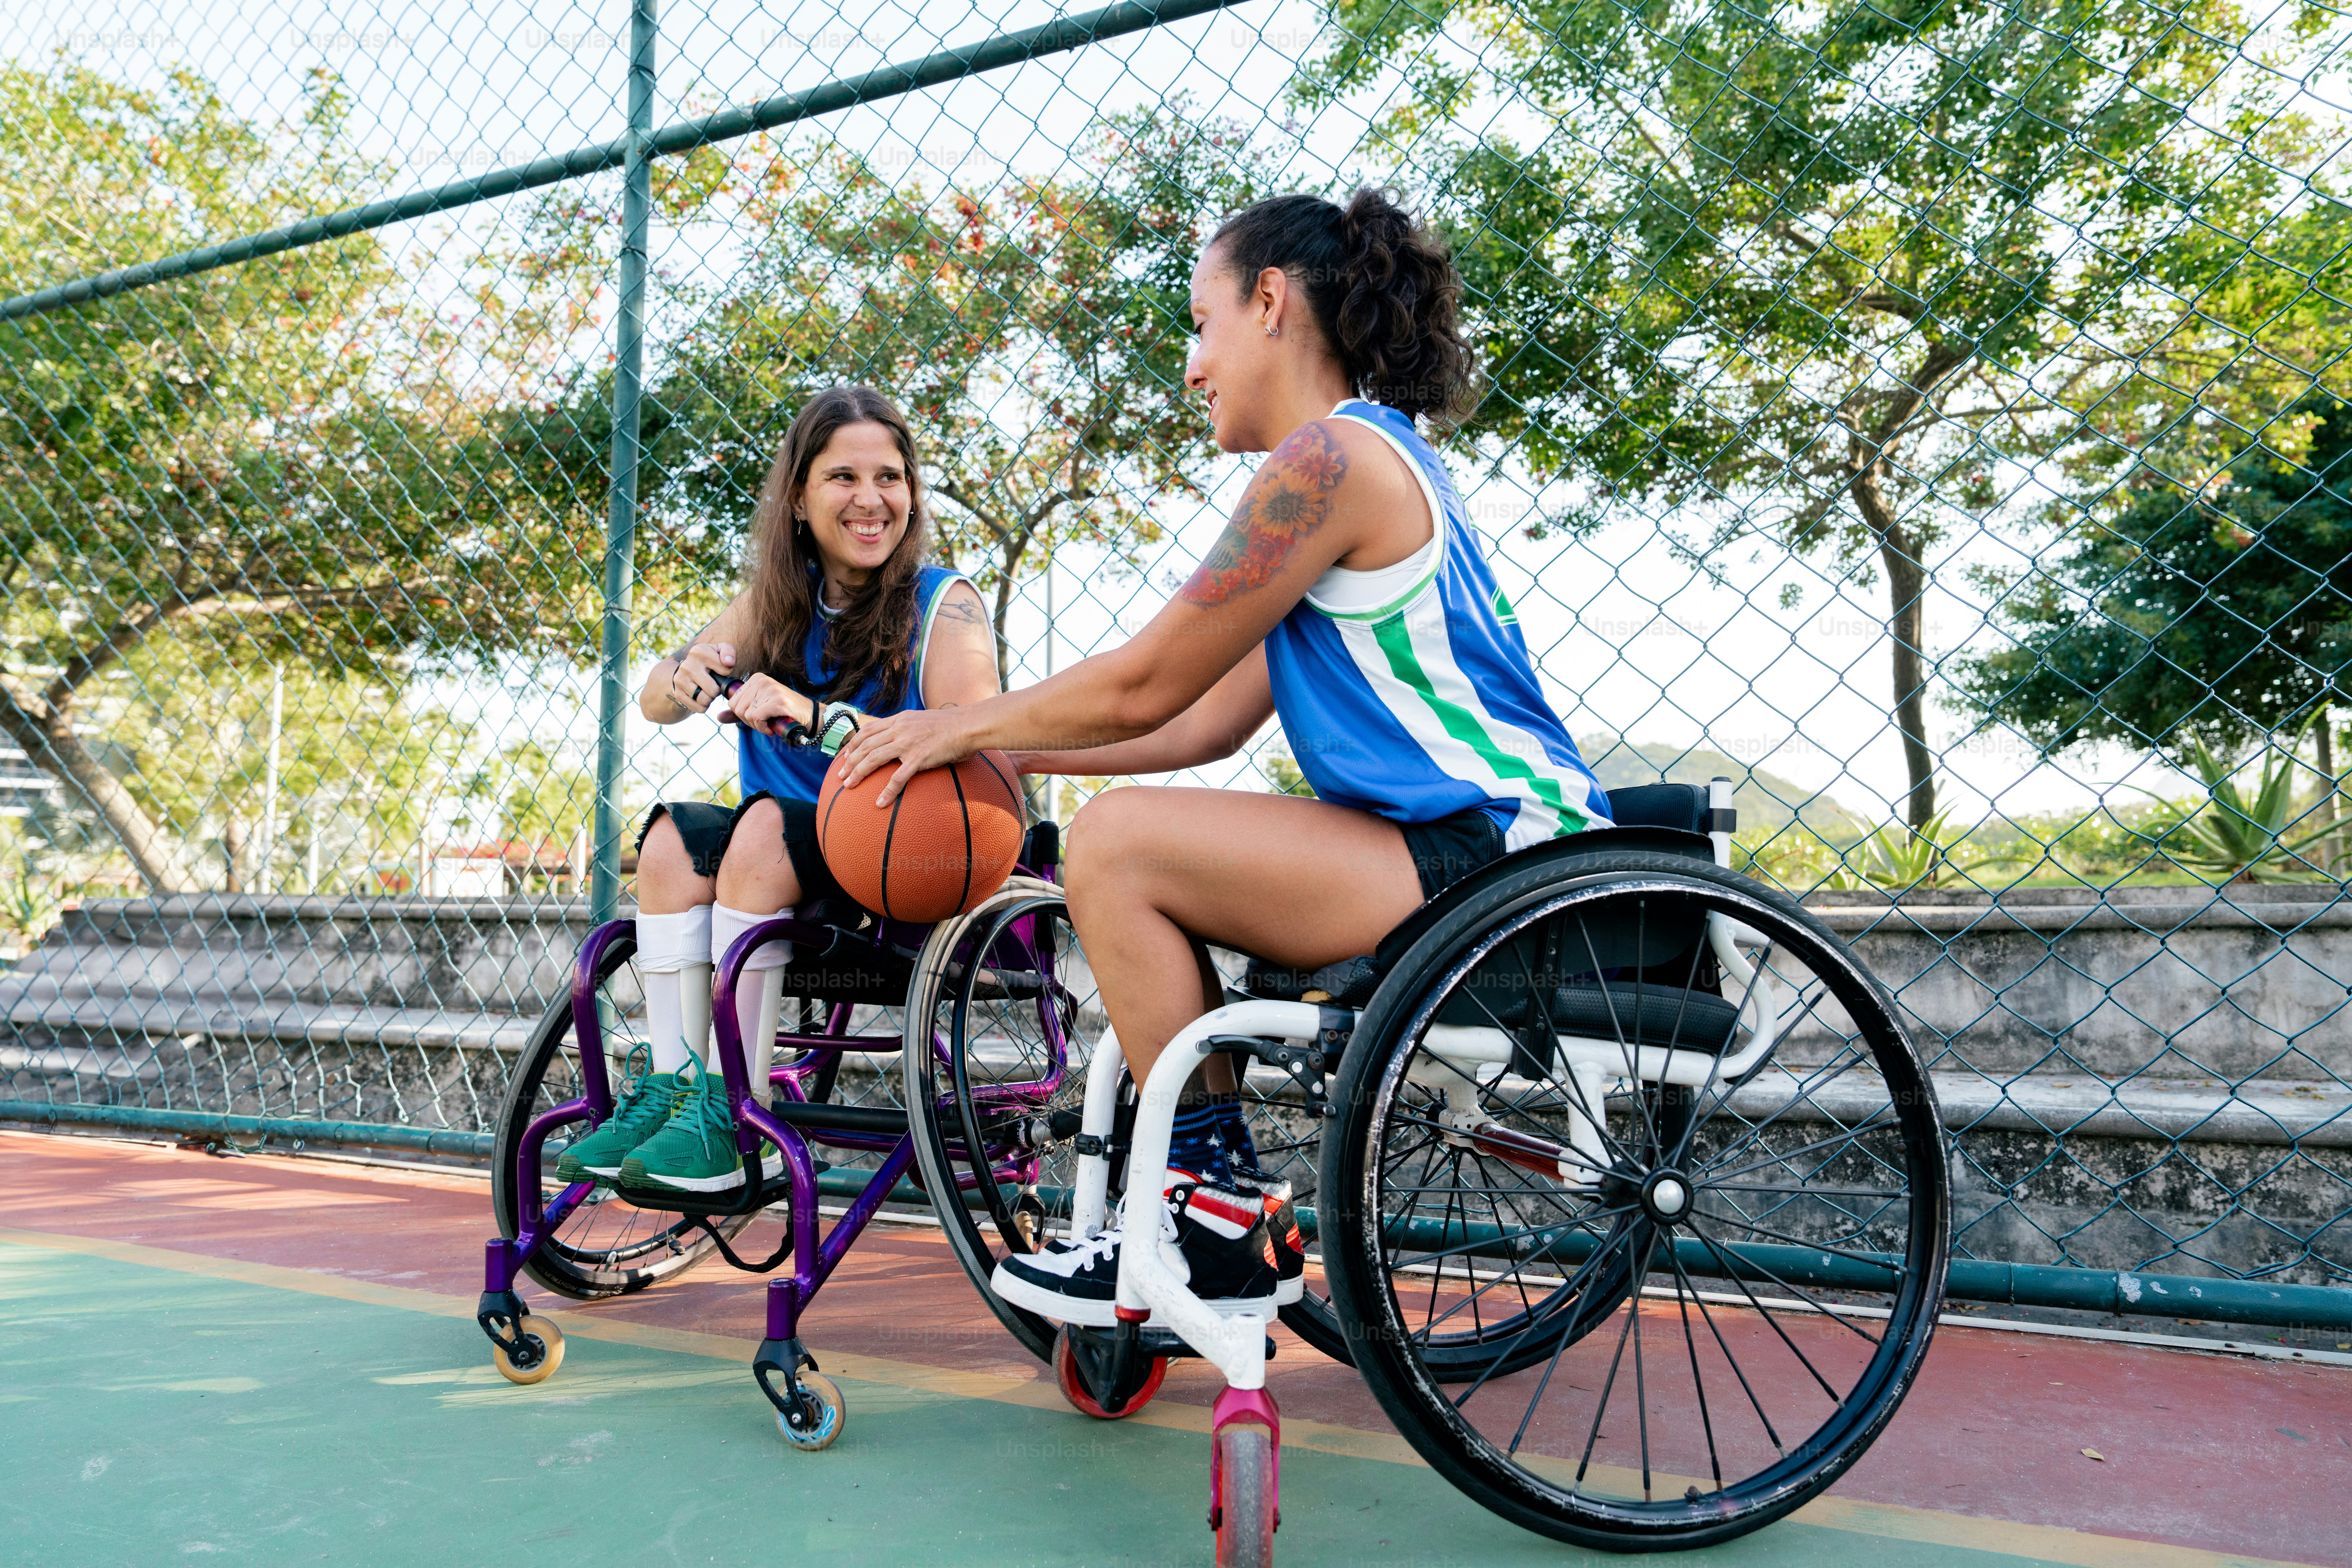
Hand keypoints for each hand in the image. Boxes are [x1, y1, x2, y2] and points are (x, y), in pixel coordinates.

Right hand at [668, 643, 735, 713]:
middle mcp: (687, 666)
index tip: (719, 669)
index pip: (725, 670)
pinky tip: (701, 697)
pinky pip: (698, 708)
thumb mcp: (720, 650)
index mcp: (699, 652)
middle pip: (713, 690)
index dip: (726, 672)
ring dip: (710, 698)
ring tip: (707, 690)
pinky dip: (703, 706)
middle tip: (714, 684)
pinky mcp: (678, 693)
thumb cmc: (709, 659)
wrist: (687, 668)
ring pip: (705, 700)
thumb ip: (728, 652)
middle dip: (717, 690)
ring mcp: (680, 680)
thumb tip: (728, 663)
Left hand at [726, 673, 811, 737]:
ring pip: (746, 714)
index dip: (743, 716)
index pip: (733, 702)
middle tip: (764, 723)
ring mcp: (770, 689)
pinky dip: (763, 728)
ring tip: (769, 724)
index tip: (758, 718)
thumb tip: (718, 717)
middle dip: (749, 722)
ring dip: (757, 726)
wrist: (809, 716)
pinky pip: (756, 718)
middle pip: (738, 709)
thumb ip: (739, 712)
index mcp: (755, 679)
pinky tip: (772, 728)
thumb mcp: (759, 709)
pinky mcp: (777, 700)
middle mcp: (762, 681)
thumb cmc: (783, 712)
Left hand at [835, 706, 978, 808]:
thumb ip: (908, 727)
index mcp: (899, 720)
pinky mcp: (919, 758)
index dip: (853, 743)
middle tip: (840, 775)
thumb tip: (900, 737)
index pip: (868, 729)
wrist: (968, 725)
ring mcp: (908, 743)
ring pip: (874, 758)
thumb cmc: (951, 725)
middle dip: (849, 761)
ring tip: (848, 786)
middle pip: (865, 745)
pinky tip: (880, 803)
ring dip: (858, 773)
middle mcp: (899, 729)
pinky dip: (887, 791)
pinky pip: (898, 777)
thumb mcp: (922, 720)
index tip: (844, 755)